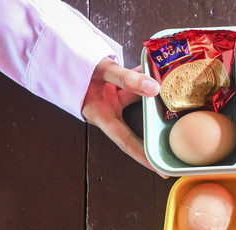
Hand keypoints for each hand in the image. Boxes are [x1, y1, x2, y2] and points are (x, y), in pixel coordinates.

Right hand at [82, 57, 166, 176]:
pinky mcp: (115, 90)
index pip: (126, 142)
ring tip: (176, 100)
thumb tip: (155, 88)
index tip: (161, 171)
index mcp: (101, 116)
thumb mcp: (101, 70)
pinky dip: (144, 79)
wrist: (58, 52)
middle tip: (177, 150)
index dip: (143, 158)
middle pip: (137, 128)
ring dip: (154, 99)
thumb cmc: (74, 63)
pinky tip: (156, 70)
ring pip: (139, 103)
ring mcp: (112, 102)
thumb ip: (127, 79)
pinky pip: (134, 87)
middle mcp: (108, 113)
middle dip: (155, 137)